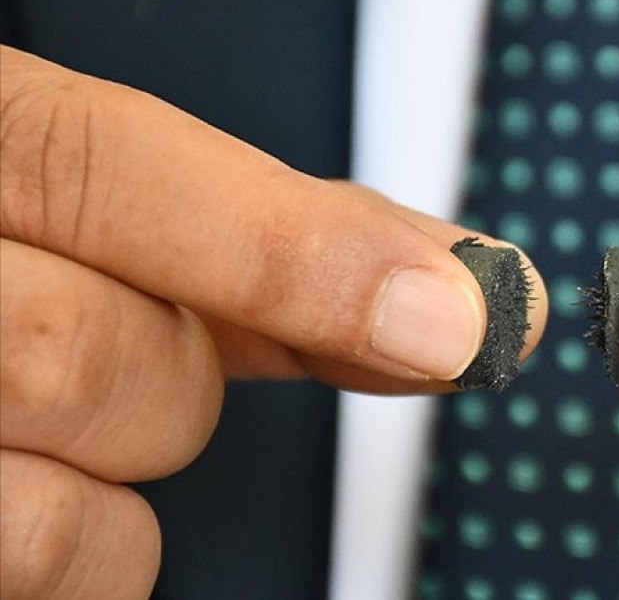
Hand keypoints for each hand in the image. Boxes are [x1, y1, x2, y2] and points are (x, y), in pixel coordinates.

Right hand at [0, 46, 545, 597]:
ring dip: (118, 476)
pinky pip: (47, 575)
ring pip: (74, 510)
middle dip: (174, 369)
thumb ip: (255, 238)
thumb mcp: (80, 204)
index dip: (299, 251)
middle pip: (110, 359)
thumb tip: (447, 281)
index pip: (111, 169)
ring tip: (47, 419)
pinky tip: (26, 482)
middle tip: (139, 341)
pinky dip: (78, 549)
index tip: (465, 314)